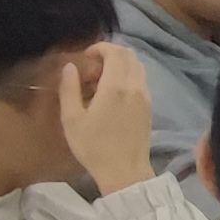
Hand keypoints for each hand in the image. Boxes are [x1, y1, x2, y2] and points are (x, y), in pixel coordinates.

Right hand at [58, 41, 156, 194]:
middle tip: (93, 68)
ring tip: (102, 81)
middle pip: (129, 55)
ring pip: (138, 67)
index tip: (86, 56)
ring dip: (121, 65)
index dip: (100, 47)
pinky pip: (141, 80)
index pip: (116, 52)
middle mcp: (135, 86)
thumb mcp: (72, 120)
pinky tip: (114, 94)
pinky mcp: (149, 107)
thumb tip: (70, 67)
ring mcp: (146, 96)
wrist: (125, 171)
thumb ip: (69, 89)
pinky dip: (129, 77)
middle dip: (111, 54)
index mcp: (116, 87)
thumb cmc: (94, 147)